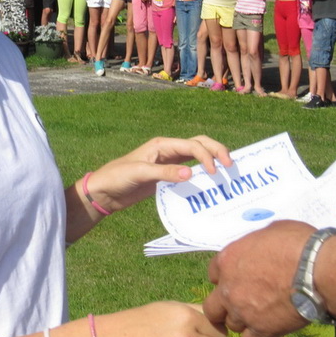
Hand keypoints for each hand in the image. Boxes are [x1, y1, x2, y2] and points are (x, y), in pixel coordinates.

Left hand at [86, 136, 231, 212]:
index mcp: (162, 145)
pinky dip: (202, 174)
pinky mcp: (167, 176)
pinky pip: (190, 171)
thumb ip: (165, 173)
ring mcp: (169, 163)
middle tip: (230, 166)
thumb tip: (191, 173)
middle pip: (199, 144)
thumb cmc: (117, 177)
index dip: (207, 156)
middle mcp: (168, 150)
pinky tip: (210, 185)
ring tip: (226, 173)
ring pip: (197, 156)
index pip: (192, 145)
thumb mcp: (140, 174)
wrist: (105, 192)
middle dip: (216, 151)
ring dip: (212, 161)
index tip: (215, 172)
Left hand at [204, 220, 314, 336]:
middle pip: (212, 307)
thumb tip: (261, 247)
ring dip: (243, 322)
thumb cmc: (296, 243)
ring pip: (232, 324)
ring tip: (261, 316)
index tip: (238, 280)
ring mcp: (243, 311)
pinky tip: (269, 330)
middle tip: (240, 306)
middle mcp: (229, 288)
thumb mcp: (270, 230)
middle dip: (223, 307)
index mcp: (227, 260)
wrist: (316, 269)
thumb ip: (256, 244)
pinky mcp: (261, 330)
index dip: (226, 278)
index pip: (213, 274)